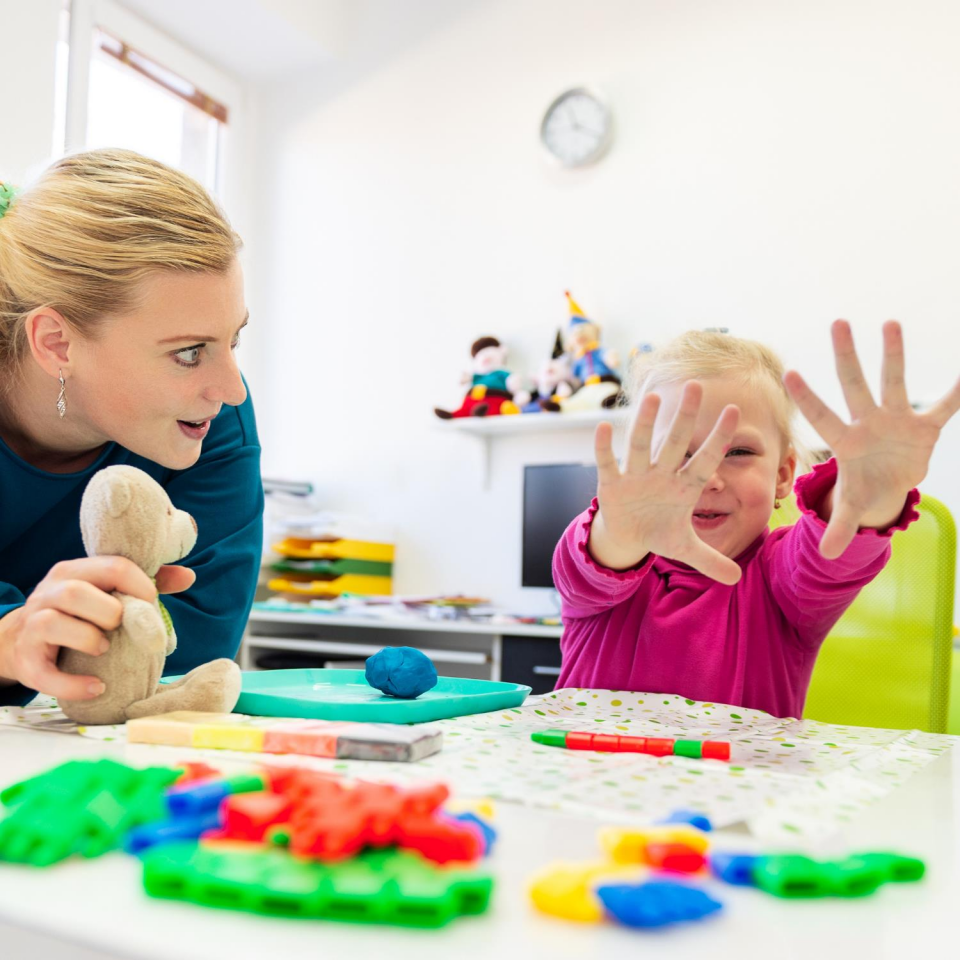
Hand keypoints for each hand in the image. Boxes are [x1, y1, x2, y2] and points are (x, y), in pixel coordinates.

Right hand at [0, 558, 192, 700]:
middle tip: (121, 626)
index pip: (112, 566)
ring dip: (88, 639)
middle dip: (109, 612)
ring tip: (104, 648)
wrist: (21, 639)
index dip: (140, 586)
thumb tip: (188, 576)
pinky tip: (96, 686)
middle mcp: (49, 593)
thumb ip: (146, 582)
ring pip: (53, 623)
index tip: (152, 603)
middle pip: (75, 592)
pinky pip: (45, 674)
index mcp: (74, 572)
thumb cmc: (78, 612)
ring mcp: (33, 627)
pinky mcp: (27, 662)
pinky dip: (73, 683)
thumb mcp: (105, 590)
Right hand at [589, 380, 742, 583]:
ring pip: (641, 446)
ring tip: (652, 397)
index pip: (705, 459)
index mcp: (683, 487)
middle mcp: (661, 474)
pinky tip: (604, 426)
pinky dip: (604, 447)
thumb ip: (711, 560)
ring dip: (645, 423)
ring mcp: (636, 476)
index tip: (736, 412)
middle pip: (675, 442)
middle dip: (685, 417)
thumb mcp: (685, 549)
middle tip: (697, 386)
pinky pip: (607, 463)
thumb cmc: (659, 531)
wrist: (627, 535)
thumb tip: (738, 579)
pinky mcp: (612, 484)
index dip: (719, 439)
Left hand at [784, 320, 959, 558]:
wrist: (890, 482)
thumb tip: (827, 555)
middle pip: (854, 386)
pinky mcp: (924, 426)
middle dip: (846, 357)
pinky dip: (955, 392)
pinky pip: (942, 406)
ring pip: (893, 382)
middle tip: (837, 323)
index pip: (822, 417)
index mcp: (846, 441)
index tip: (787, 374)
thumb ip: (841, 525)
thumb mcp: (853, 507)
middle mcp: (868, 422)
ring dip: (893, 355)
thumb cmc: (864, 488)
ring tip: (889, 323)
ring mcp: (896, 420)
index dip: (807, 399)